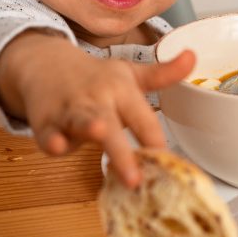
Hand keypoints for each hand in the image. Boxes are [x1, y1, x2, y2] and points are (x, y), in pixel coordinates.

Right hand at [0, 33, 195, 186]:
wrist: (44, 63)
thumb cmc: (93, 77)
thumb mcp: (129, 74)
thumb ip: (162, 75)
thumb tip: (193, 57)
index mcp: (121, 91)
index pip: (144, 120)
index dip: (156, 143)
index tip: (168, 167)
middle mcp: (97, 100)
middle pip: (114, 126)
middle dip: (124, 152)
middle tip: (135, 179)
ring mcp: (70, 111)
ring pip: (81, 122)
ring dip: (89, 127)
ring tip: (100, 132)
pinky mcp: (46, 122)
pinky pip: (48, 134)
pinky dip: (51, 140)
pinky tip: (56, 146)